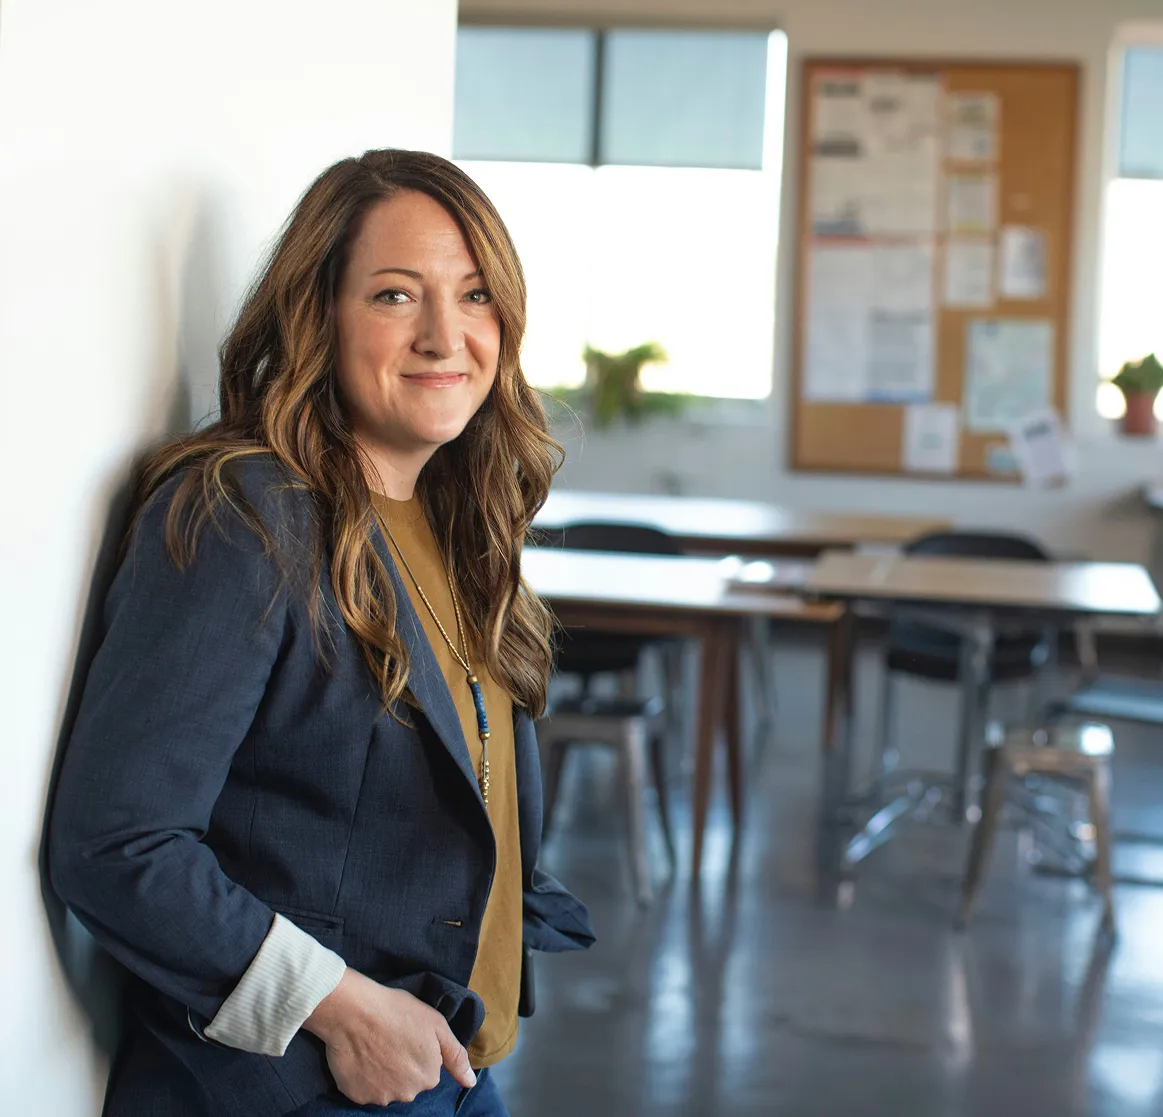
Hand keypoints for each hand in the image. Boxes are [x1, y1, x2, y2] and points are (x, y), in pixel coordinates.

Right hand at [303, 970, 475, 1105]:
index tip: (407, 1034)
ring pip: (387, 1086)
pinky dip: (363, 1077)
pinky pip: (365, 1090)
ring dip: (383, 1072)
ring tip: (374, 1046)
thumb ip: (456, 1057)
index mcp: (429, 1076)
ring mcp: (381, 1097)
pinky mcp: (357, 1096)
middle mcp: (407, 1093)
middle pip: (409, 1081)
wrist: (354, 1011)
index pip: (428, 1069)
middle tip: (391, 1039)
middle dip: (402, 1064)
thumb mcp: (437, 1024)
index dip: (418, 1049)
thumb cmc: (397, 1011)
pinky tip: (361, 1056)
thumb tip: (470, 1082)